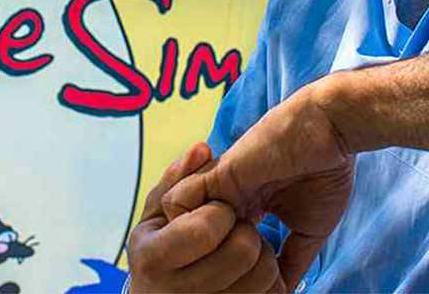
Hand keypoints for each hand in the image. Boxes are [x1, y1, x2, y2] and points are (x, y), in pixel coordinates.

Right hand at [128, 143, 284, 293]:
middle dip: (247, 233)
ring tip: (244, 255)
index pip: (205, 227)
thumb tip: (204, 149)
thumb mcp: (156, 215)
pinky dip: (275, 282)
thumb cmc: (161, 251)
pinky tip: (256, 276)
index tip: (219, 212)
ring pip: (264, 274)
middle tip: (236, 232)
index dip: (221, 213)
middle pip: (243, 250)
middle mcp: (176, 291)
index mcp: (153, 257)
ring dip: (264, 257)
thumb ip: (176, 181)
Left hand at [163, 87, 354, 290]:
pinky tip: (223, 233)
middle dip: (197, 262)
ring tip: (218, 257)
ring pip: (178, 222)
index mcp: (248, 207)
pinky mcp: (215, 174)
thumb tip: (283, 293)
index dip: (220, 264)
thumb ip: (293, 259)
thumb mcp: (310, 228)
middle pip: (192, 236)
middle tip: (213, 282)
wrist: (331, 132)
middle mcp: (228, 197)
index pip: (218, 242)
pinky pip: (176, 203)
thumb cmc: (327, 171)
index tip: (234, 285)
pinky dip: (190, 223)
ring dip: (195, 243)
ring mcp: (220, 186)